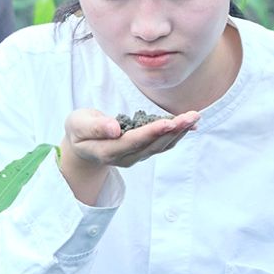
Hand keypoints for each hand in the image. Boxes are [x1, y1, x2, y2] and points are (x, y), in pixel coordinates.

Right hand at [58, 108, 199, 203]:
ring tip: (195, 116)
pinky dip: (178, 133)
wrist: (82, 146)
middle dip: (173, 130)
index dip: (151, 133)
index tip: (167, 123)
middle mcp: (125, 158)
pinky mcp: (144, 151)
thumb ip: (94, 127)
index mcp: (107, 151)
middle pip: (152, 145)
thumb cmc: (79, 131)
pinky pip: (164, 144)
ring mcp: (136, 157)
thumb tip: (114, 128)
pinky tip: (191, 124)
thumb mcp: (78, 124)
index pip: (132, 142)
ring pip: (161, 146)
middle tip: (191, 116)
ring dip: (180, 132)